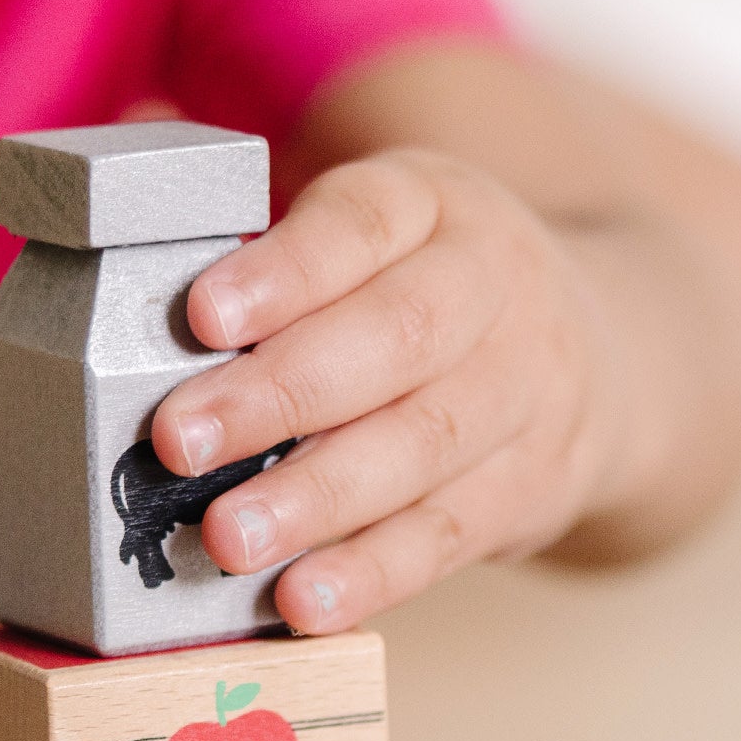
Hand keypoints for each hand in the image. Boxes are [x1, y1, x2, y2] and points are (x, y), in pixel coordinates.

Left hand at [149, 151, 628, 634]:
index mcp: (437, 205)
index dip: (284, 271)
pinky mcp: (532, 489)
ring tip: (229, 539)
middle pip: (394, 340)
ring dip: (320, 499)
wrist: (607, 359)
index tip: (200, 315)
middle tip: (177, 442)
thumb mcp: (376, 225)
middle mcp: (496, 289)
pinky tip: (304, 603)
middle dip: (278, 397)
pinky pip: (450, 534)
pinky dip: (374, 573)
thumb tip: (133, 137)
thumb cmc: (428, 291)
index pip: (363, 225)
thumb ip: (257, 204)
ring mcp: (526, 395)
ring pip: (424, 447)